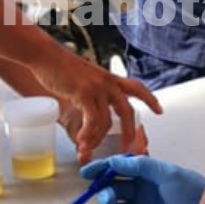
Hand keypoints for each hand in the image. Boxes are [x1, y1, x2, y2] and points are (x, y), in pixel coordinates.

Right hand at [32, 51, 161, 162]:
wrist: (45, 55)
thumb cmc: (61, 66)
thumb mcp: (85, 77)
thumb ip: (93, 91)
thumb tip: (93, 108)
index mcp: (110, 78)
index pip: (137, 88)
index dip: (150, 99)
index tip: (159, 111)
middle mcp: (108, 82)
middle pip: (127, 111)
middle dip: (129, 133)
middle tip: (127, 148)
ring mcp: (97, 87)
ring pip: (107, 121)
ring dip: (97, 138)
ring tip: (87, 148)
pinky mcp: (84, 93)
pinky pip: (93, 120)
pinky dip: (88, 133)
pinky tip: (82, 141)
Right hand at [80, 155, 204, 203]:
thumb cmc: (195, 194)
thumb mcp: (170, 174)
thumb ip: (143, 165)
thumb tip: (117, 160)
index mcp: (148, 173)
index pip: (119, 168)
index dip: (102, 169)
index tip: (88, 173)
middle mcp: (144, 190)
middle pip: (114, 189)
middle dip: (107, 193)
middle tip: (109, 199)